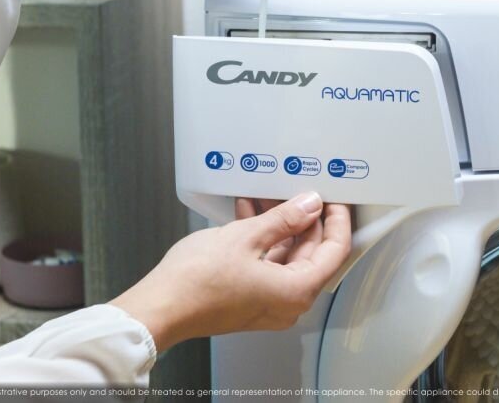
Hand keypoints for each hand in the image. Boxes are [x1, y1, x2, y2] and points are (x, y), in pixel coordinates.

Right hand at [111, 193, 351, 351]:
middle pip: (312, 254)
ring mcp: (268, 304)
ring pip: (287, 258)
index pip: (335, 250)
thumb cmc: (198, 280)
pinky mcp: (250, 300)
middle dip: (303, 219)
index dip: (337, 220)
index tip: (333, 199)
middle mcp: (288, 304)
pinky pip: (268, 266)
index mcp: (297, 291)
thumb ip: (284, 219)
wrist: (162, 306)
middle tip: (297, 191)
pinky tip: (248, 216)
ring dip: (279, 227)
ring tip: (266, 197)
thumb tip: (309, 205)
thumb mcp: (247, 236)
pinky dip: (263, 241)